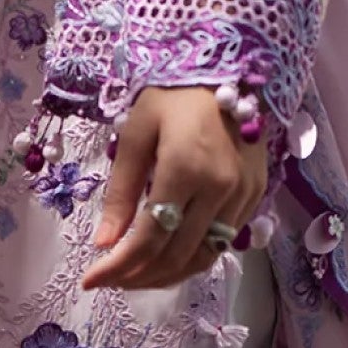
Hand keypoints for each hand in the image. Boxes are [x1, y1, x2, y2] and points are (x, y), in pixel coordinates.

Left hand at [80, 85, 268, 292]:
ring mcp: (244, 194)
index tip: (90, 281)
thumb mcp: (137, 131)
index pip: (149, 237)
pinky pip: (224, 241)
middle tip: (111, 278)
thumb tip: (104, 244)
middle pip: (177, 255)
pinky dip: (194, 256)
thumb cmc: (173, 92)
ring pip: (205, 257)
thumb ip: (122, 190)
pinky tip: (171, 254)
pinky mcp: (257, 194)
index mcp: (186, 168)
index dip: (118, 266)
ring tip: (137, 275)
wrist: (228, 66)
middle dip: (139, 275)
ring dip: (168, 274)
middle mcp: (220, 189)